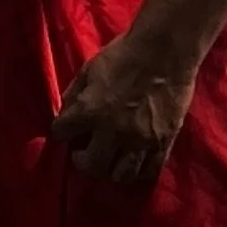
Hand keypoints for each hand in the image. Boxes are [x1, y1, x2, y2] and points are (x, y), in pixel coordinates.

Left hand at [51, 33, 197, 184]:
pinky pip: (149, 171)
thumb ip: (74, 94)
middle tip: (85, 152)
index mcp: (90, 111)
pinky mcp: (163, 142)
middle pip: (91, 167)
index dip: (62, 131)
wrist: (165, 51)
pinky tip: (133, 160)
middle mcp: (113, 132)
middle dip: (83, 161)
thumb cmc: (124, 55)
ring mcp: (140, 141)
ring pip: (121, 176)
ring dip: (110, 170)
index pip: (61, 133)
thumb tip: (66, 114)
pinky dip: (138, 171)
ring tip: (110, 158)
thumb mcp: (89, 69)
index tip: (67, 129)